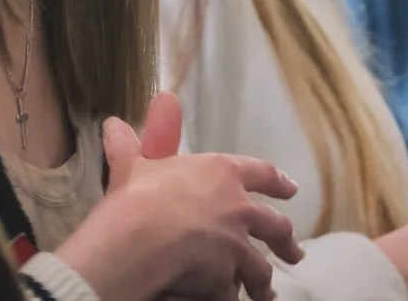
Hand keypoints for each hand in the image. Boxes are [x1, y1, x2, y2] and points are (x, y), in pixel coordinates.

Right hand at [54, 114, 300, 300]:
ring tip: (266, 293)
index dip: (277, 180)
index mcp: (222, 174)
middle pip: (275, 226)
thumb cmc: (139, 193)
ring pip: (261, 268)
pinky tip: (228, 299)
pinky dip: (231, 296)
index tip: (291, 189)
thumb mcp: (132, 162)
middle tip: (294, 251)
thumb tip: (113, 124)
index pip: (261, 173)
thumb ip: (128, 144)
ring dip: (264, 282)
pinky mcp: (227, 281)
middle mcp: (239, 210)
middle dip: (286, 240)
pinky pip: (233, 293)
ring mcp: (237, 249)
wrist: (140, 237)